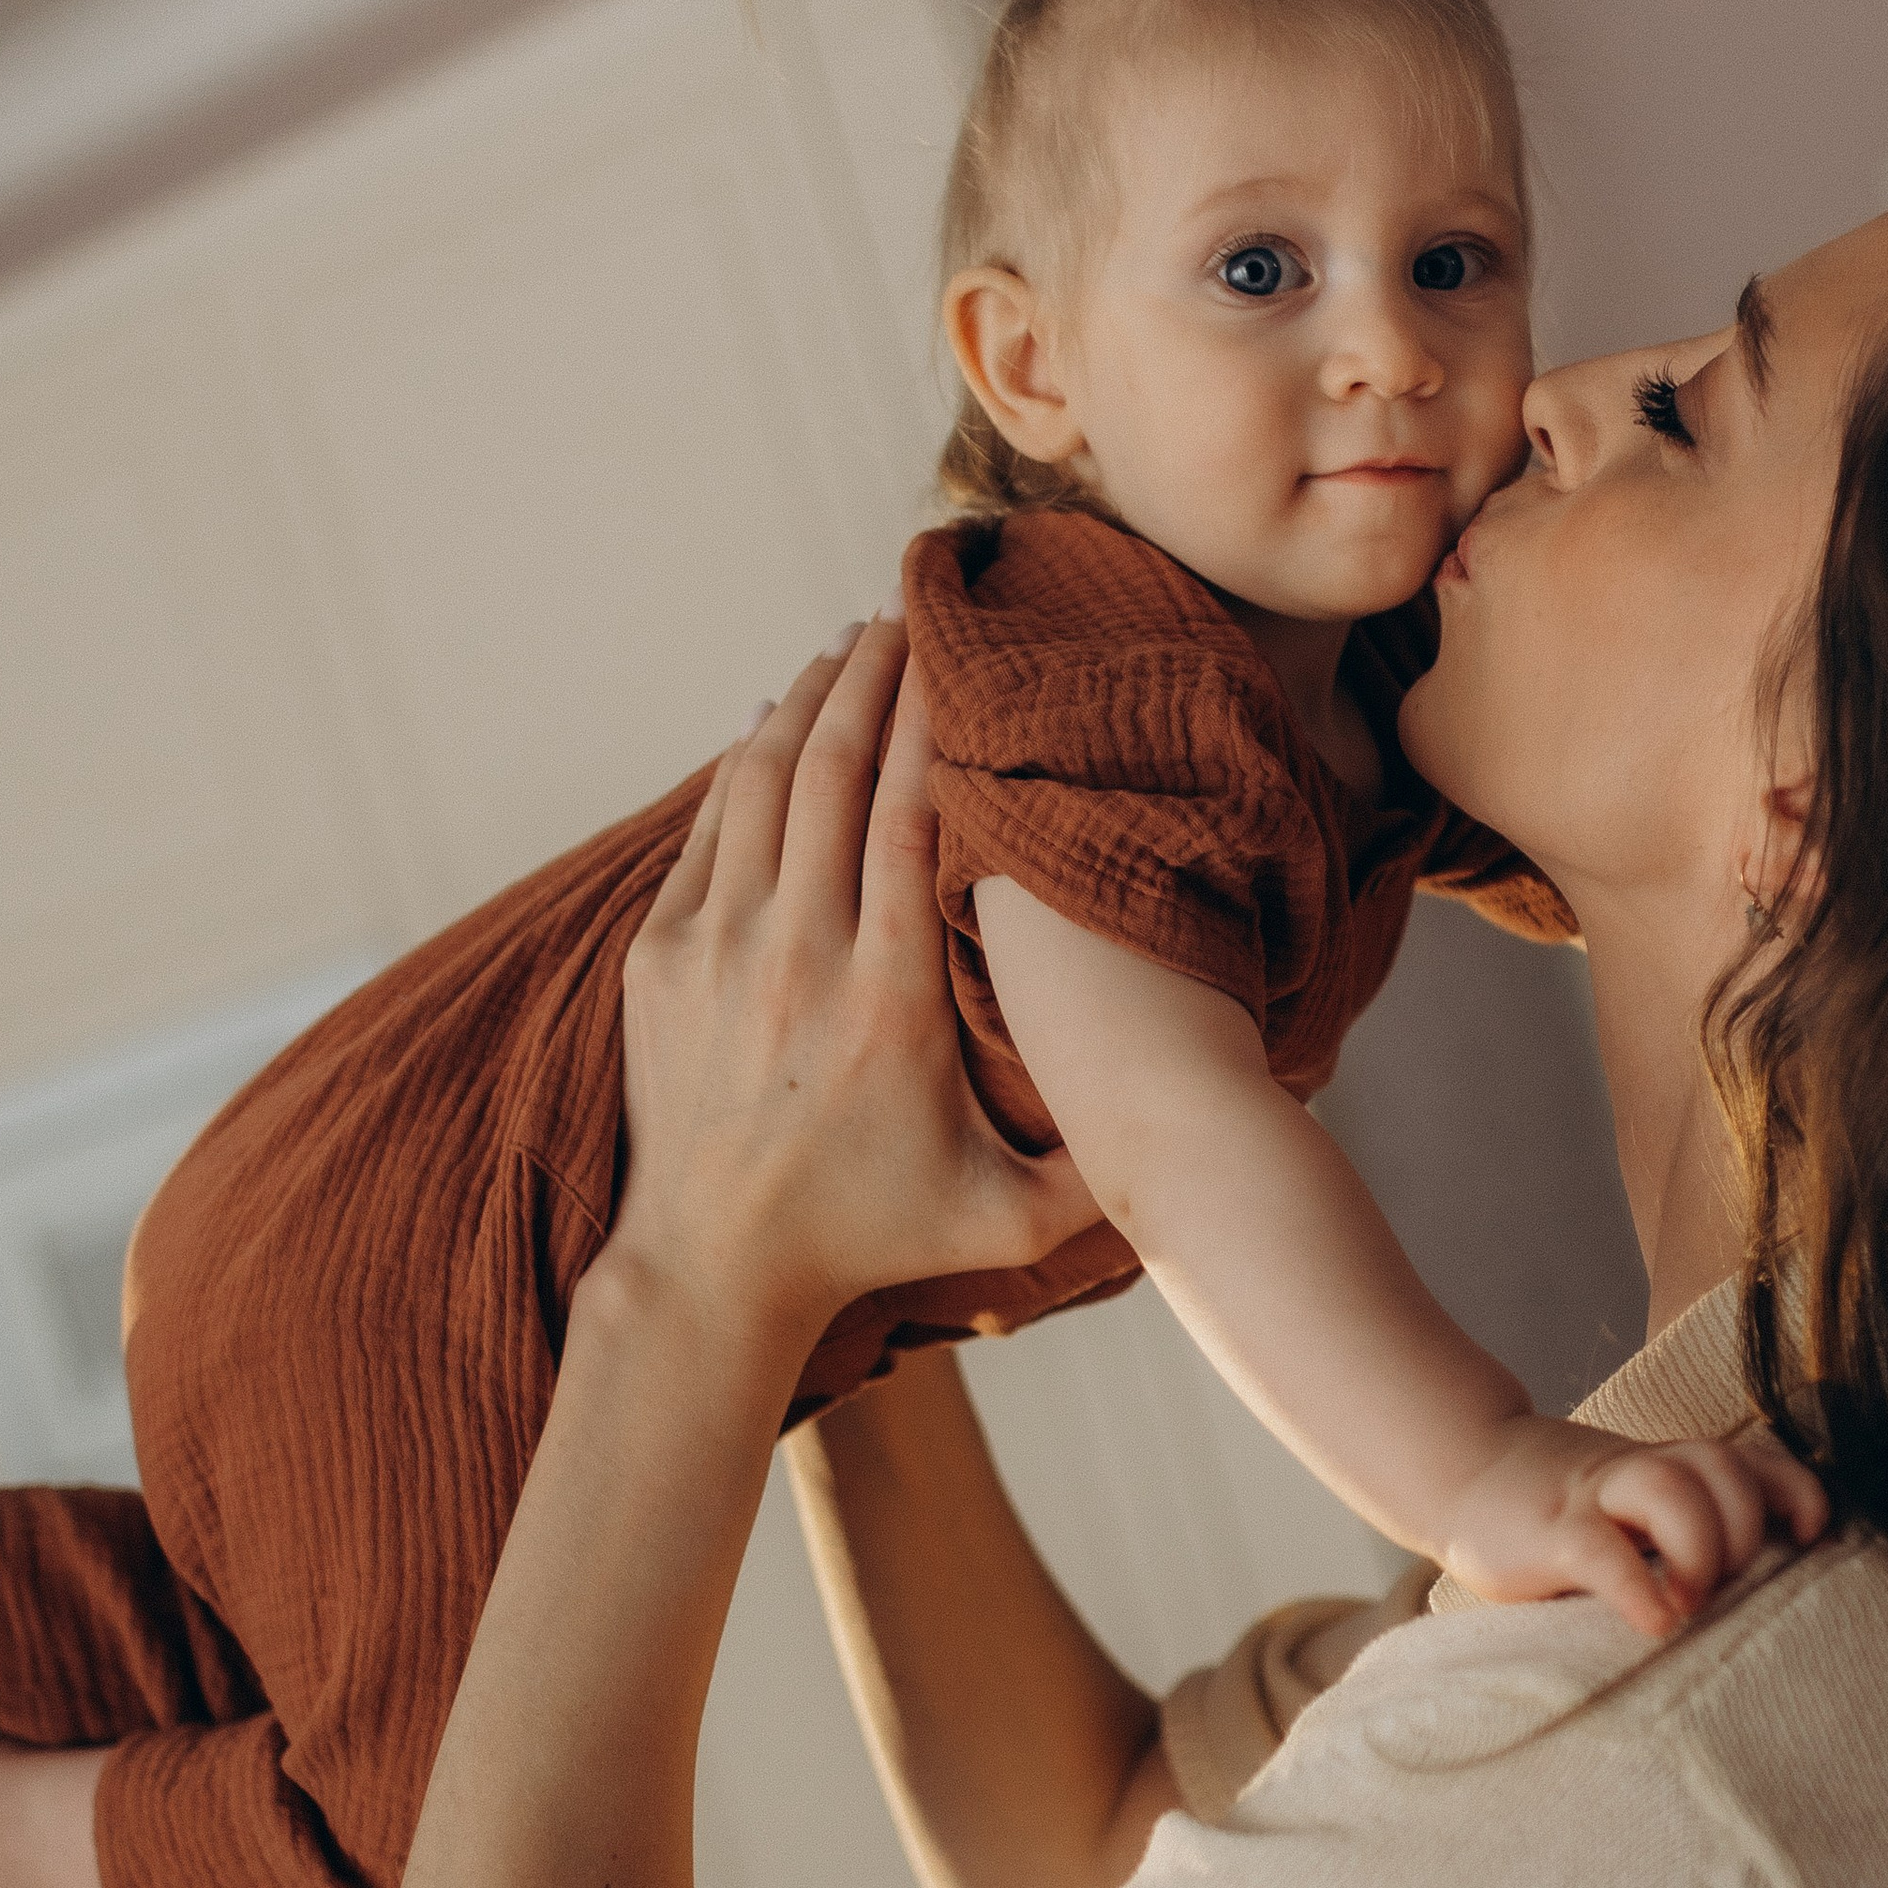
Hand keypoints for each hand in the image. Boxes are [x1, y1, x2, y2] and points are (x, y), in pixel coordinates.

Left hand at [607, 621, 1098, 1384]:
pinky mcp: (661, 956)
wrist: (713, 1269)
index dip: (939, 720)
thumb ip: (1111, 1174)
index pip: (913, 816)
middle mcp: (798, 955)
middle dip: (875, 678)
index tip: (968, 657)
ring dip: (808, 702)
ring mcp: (717, 948)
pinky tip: (774, 724)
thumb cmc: (871, 1237)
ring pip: (763, 781)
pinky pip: (707, 828)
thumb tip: (1226, 1124)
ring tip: (849, 649)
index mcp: (888, 999)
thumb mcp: (1009, 1222)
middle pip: (837, 771)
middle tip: (911, 618)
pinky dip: (744, 764)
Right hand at [1441, 1419, 1829, 1637]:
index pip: (1750, 1459)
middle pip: (1720, 1466)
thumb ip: (1681, 1529)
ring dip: (1699, 1548)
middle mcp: (1637, 1472)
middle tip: (1721, 1590)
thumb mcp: (1628, 1508)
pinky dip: (1636, 1588)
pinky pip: (1601, 1550)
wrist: (1461, 1472)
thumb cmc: (1557, 1511)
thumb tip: (1758, 1594)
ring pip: (1669, 1486)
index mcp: (1665, 1468)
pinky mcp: (1549, 1534)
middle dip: (1744, 1527)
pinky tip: (1652, 1622)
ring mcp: (1592, 1497)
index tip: (1811, 1532)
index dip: (1793, 1488)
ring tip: (1687, 1604)